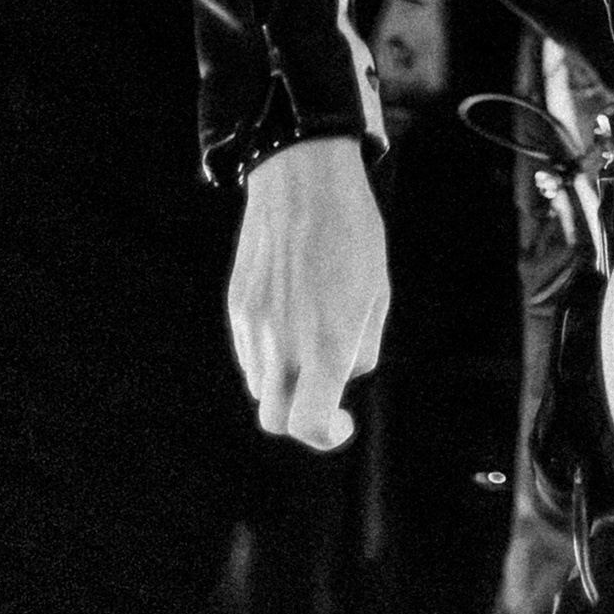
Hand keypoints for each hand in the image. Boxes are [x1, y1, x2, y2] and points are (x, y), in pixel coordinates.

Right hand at [228, 133, 389, 450]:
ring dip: (286, 382)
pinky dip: (269, 353)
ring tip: (311, 337)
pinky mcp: (237, 305)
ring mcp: (253, 325)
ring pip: (261, 385)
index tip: (341, 423)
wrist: (303, 178)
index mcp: (325, 343)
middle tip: (325, 397)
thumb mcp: (376, 291)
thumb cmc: (352, 231)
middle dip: (300, 418)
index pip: (309, 424)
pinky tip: (291, 314)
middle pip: (275, 419)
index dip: (326, 435)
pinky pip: (250, 351)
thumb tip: (343, 375)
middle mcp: (282, 343)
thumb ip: (361, 346)